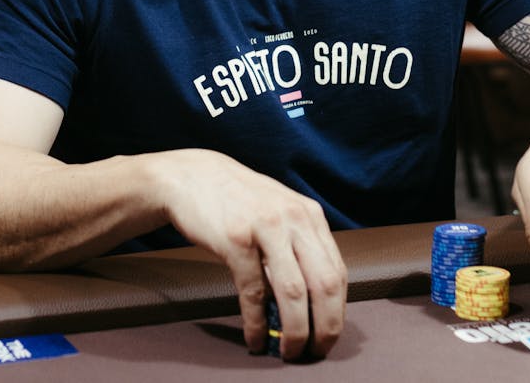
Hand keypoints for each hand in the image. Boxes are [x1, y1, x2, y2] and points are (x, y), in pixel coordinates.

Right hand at [152, 149, 346, 359]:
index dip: (338, 310)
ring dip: (295, 331)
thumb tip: (313, 299)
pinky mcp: (235, 240)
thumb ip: (299, 246)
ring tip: (289, 351)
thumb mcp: (279, 212)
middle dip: (325, 326)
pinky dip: (257, 322)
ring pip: (294, 292)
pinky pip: (254, 291)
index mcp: (310, 215)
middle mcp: (293, 219)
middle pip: (324, 284)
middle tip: (316, 351)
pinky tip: (256, 337)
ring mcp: (265, 228)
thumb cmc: (237, 200)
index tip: (330, 334)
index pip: (337, 271)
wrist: (192, 177)